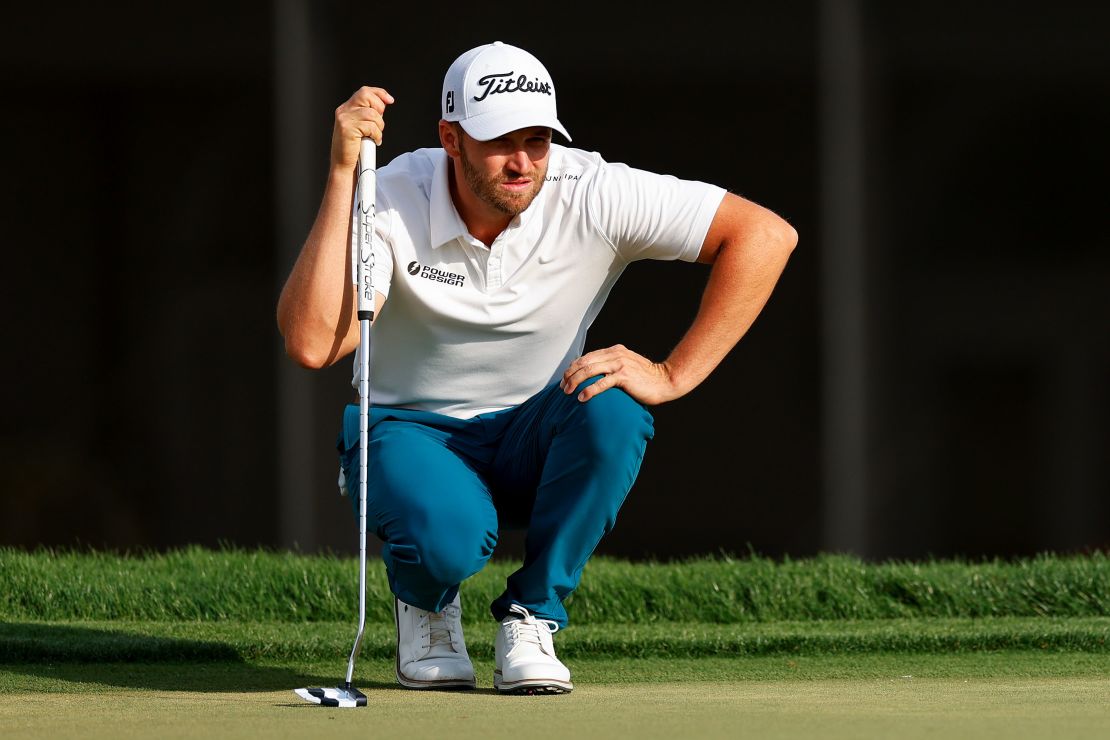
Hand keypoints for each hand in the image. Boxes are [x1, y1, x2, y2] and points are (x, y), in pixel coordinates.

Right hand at [331, 86, 394, 169]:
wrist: (344, 166)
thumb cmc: (354, 149)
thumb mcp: (362, 127)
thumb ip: (369, 115)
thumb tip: (384, 105)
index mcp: (347, 109)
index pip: (364, 92)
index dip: (379, 93)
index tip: (390, 100)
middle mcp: (344, 111)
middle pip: (366, 95)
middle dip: (379, 108)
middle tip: (379, 123)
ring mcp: (344, 119)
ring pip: (372, 114)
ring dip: (379, 127)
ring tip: (375, 136)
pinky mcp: (347, 128)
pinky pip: (370, 126)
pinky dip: (376, 135)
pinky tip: (373, 141)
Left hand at [560, 344, 679, 405]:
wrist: (665, 380)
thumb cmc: (645, 378)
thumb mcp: (626, 366)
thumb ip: (612, 366)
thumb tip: (594, 375)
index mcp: (614, 351)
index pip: (586, 357)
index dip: (573, 367)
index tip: (565, 379)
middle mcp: (615, 354)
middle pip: (584, 362)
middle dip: (570, 374)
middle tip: (562, 387)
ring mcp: (619, 364)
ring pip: (589, 371)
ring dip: (575, 382)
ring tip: (567, 392)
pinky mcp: (624, 376)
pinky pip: (601, 383)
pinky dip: (589, 390)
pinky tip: (581, 398)